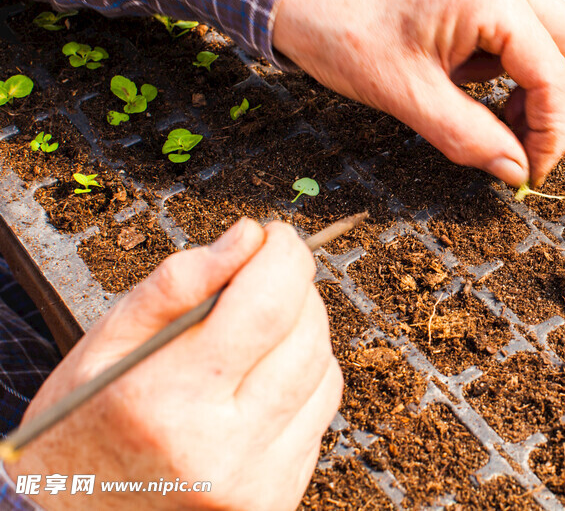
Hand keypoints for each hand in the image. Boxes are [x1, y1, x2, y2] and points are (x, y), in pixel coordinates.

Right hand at [9, 219, 340, 510]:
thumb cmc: (84, 425)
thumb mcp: (105, 344)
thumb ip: (177, 284)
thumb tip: (248, 237)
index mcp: (168, 400)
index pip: (268, 305)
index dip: (284, 256)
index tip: (274, 238)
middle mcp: (221, 448)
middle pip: (307, 335)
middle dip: (293, 290)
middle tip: (260, 281)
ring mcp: (256, 479)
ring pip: (324, 370)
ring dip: (302, 334)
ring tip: (253, 335)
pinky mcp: (278, 496)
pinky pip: (320, 412)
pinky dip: (301, 381)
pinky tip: (258, 382)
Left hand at [272, 0, 564, 185]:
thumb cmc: (345, 34)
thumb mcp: (407, 97)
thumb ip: (470, 137)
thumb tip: (519, 172)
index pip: (554, 73)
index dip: (553, 131)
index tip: (532, 172)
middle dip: (564, 106)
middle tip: (530, 151)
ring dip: (551, 85)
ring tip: (511, 124)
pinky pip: (535, 26)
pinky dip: (530, 66)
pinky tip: (495, 93)